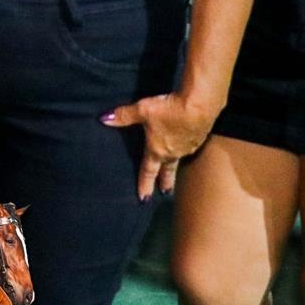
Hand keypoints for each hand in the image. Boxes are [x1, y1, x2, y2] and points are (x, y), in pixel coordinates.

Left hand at [101, 90, 219, 200]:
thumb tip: (103, 118)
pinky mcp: (200, 136)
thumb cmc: (169, 111)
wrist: (200, 105)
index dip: (144, 184)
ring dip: (176, 165)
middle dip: (165, 181)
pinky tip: (187, 143)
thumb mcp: (143, 110)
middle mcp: (173, 152)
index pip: (148, 171)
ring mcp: (189, 146)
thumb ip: (124, 115)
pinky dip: (186, 147)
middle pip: (168, 170)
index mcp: (158, 150)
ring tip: (174, 168)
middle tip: (165, 192)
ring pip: (180, 159)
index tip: (144, 199)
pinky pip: (191, 146)